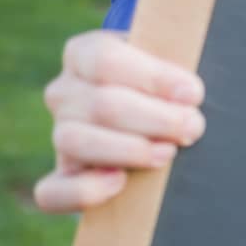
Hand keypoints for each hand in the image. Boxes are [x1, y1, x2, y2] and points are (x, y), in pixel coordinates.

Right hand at [33, 29, 206, 214]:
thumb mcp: (169, 62)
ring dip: (129, 150)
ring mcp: (60, 134)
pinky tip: (119, 182)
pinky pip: (52, 191)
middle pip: (101, 105)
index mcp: (83, 54)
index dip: (153, 78)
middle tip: (193, 127)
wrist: (152, 114)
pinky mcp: (63, 175)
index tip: (192, 94)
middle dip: (156, 119)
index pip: (106, 60)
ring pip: (76, 142)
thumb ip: (174, 67)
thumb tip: (187, 93)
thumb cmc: (165, 85)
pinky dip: (84, 191)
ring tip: (167, 152)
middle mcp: (64, 92)